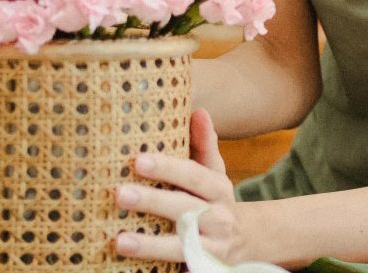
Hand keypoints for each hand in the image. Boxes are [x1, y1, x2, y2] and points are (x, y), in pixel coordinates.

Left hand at [114, 109, 251, 263]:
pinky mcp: (204, 268)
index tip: (138, 160)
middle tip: (118, 193)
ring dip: (150, 245)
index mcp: (217, 189)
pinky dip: (162, 267)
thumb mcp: (214, 173)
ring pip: (181, 245)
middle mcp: (218, 218)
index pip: (193, 175)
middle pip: (184, 209)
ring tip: (119, 241)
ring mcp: (211, 247)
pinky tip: (129, 265)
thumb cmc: (216, 201)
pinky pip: (183, 267)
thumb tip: (198, 111)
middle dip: (152, 202)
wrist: (248, 242)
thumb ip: (204, 144)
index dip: (167, 168)